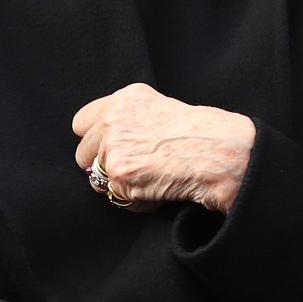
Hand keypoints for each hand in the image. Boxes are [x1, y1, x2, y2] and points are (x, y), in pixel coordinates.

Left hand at [73, 83, 255, 212]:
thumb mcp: (159, 108)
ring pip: (97, 179)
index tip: (106, 150)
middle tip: (132, 171)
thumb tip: (107, 140)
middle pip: (83, 154)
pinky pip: (117, 198)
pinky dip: (136, 201)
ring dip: (120, 185)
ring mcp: (114, 147)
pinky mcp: (121, 174)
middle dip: (102, 166)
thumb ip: (129, 119)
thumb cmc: (203, 133)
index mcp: (123, 100)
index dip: (94, 141)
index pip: (81, 123)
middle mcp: (112, 120)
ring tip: (150, 179)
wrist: (220, 152)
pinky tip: (158, 189)